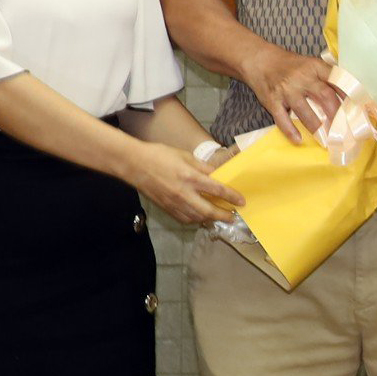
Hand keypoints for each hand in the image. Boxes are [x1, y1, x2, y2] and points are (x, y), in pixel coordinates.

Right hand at [124, 142, 245, 225]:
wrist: (134, 164)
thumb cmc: (160, 155)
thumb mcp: (185, 155)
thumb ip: (202, 167)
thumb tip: (215, 174)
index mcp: (191, 177)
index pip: (217, 190)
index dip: (232, 197)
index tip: (242, 202)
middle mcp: (184, 194)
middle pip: (209, 211)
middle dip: (223, 215)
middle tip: (233, 217)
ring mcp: (174, 203)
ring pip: (197, 218)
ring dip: (210, 219)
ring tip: (219, 217)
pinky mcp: (166, 208)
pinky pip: (184, 219)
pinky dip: (195, 220)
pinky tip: (200, 217)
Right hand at [240, 48, 342, 144]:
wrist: (259, 60)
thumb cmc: (289, 64)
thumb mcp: (309, 64)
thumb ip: (326, 77)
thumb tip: (348, 94)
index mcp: (314, 67)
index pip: (336, 79)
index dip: (348, 94)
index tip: (357, 108)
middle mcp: (301, 78)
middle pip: (324, 96)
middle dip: (336, 114)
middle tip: (344, 129)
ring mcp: (286, 90)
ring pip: (304, 111)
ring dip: (316, 126)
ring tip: (326, 139)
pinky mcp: (272, 101)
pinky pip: (281, 119)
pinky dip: (290, 131)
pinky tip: (298, 140)